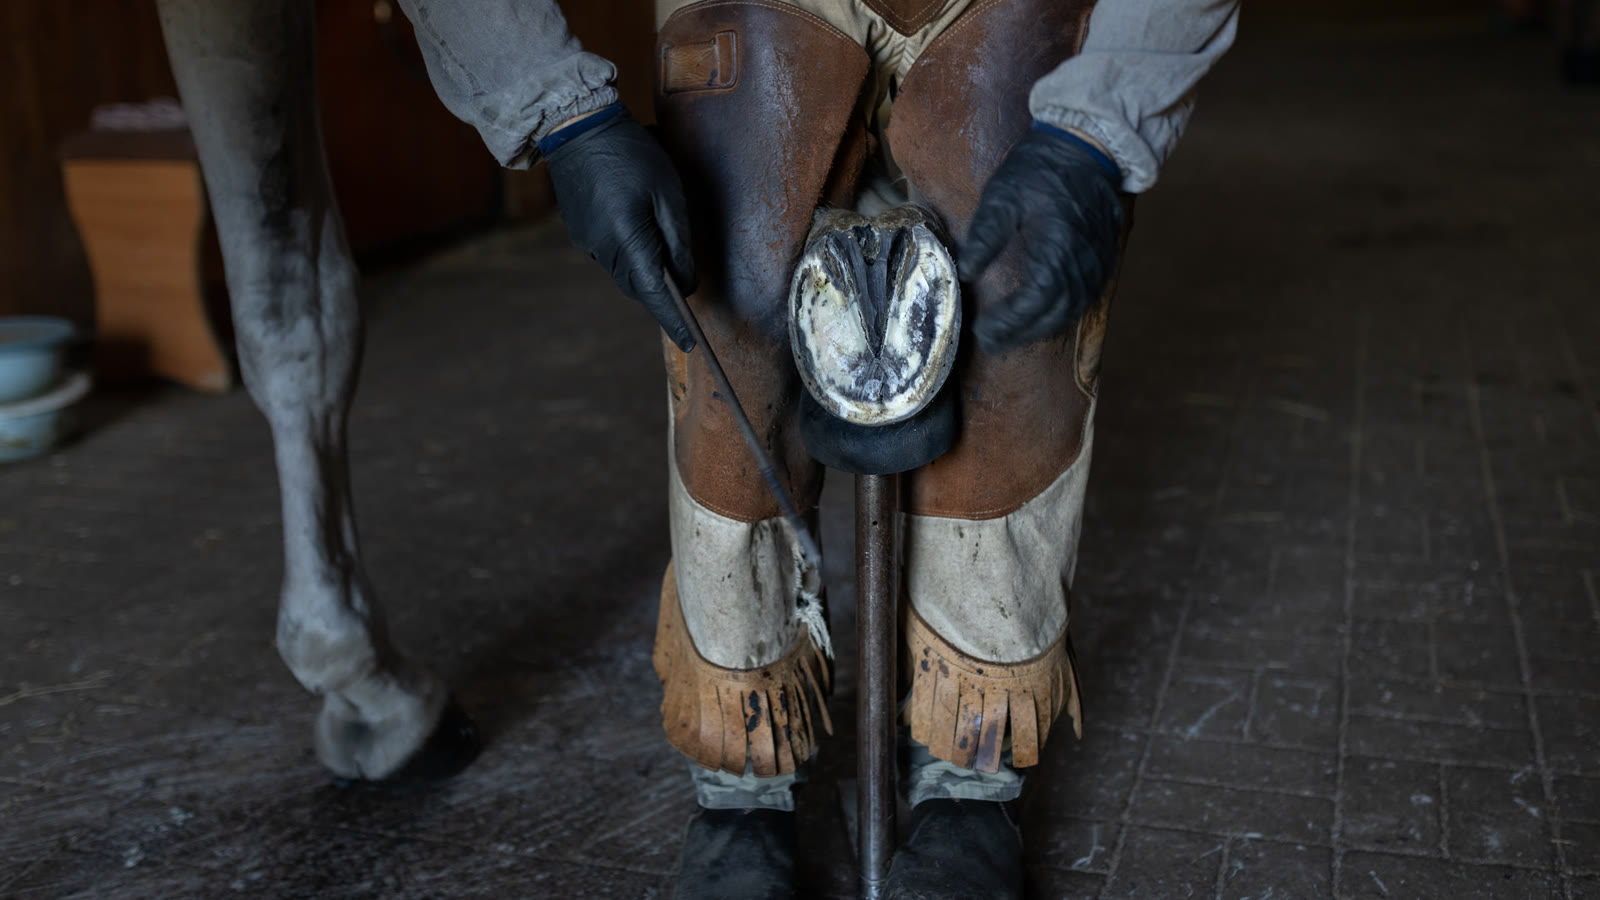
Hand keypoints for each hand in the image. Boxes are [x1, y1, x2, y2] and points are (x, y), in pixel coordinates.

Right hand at [544, 105, 697, 350]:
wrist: (577, 128)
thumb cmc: (632, 155)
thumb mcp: (668, 194)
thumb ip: (678, 242)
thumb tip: (685, 282)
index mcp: (626, 238)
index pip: (654, 293)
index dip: (673, 319)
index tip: (690, 341)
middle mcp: (602, 249)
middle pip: (638, 287)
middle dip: (662, 292)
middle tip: (685, 284)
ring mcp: (586, 243)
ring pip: (624, 273)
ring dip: (645, 270)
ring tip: (662, 246)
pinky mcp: (579, 233)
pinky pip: (610, 256)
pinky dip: (629, 255)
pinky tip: (636, 227)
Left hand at [960, 127, 1123, 353]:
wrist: (1085, 149)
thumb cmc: (1040, 169)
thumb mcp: (1003, 197)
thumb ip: (985, 237)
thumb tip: (965, 272)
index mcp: (1059, 248)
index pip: (1034, 300)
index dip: (1009, 321)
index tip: (982, 328)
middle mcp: (1083, 263)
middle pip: (1053, 314)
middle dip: (1021, 333)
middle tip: (990, 342)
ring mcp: (1097, 264)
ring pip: (1070, 311)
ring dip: (1039, 328)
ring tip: (1009, 337)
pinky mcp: (1102, 261)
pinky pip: (1083, 299)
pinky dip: (1058, 314)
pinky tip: (1038, 318)